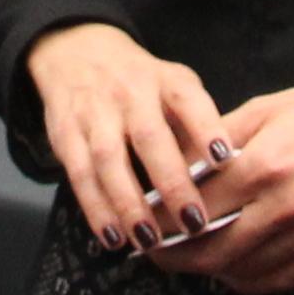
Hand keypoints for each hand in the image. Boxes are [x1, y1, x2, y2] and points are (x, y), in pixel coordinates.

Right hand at [23, 21, 228, 249]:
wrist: (77, 54)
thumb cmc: (142, 86)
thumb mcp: (175, 87)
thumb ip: (195, 127)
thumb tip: (227, 181)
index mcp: (166, 81)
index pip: (189, 100)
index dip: (206, 128)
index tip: (224, 159)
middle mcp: (130, 93)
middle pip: (149, 137)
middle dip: (171, 182)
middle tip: (193, 223)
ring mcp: (94, 112)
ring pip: (109, 160)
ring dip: (129, 204)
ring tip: (150, 240)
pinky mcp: (65, 134)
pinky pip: (80, 175)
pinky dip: (96, 209)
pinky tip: (114, 237)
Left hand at [147, 76, 293, 294]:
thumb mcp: (266, 109)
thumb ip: (217, 142)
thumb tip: (176, 168)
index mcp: (263, 166)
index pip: (193, 208)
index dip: (160, 220)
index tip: (142, 221)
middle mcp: (285, 207)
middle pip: (210, 251)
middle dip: (173, 256)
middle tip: (152, 251)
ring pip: (240, 272)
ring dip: (206, 270)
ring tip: (186, 257)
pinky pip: (275, 279)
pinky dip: (244, 278)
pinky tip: (229, 265)